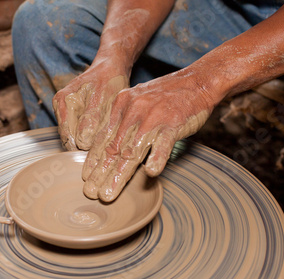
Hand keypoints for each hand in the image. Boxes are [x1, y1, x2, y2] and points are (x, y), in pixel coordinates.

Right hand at [52, 58, 128, 150]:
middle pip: (68, 137)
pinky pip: (81, 133)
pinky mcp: (77, 117)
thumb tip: (83, 142)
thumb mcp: (102, 96)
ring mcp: (68, 113)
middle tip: (101, 152)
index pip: (65, 133)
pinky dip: (91, 137)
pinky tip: (103, 140)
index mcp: (62, 101)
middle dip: (83, 146)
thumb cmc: (108, 78)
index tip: (94, 154)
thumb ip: (91, 118)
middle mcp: (61, 108)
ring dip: (88, 143)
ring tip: (104, 147)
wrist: (111, 68)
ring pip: (75, 137)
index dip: (79, 146)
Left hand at [82, 69, 218, 201]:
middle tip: (90, 192)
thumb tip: (112, 148)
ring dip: (119, 175)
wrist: (198, 81)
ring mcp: (153, 118)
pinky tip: (151, 173)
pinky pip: (163, 144)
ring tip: (109, 193)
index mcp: (122, 105)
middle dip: (100, 173)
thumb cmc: (167, 95)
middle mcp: (133, 111)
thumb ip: (125, 123)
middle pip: (114, 148)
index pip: (104, 137)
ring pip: (132, 151)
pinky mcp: (173, 124)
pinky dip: (157, 158)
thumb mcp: (138, 101)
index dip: (93, 159)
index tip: (85, 176)